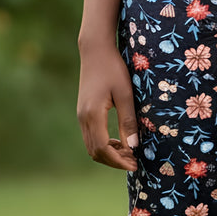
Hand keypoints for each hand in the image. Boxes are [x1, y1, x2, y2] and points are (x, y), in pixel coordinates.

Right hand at [76, 41, 139, 171]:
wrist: (95, 51)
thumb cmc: (113, 69)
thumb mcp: (125, 94)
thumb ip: (129, 120)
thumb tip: (134, 147)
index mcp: (92, 114)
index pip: (103, 148)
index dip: (119, 161)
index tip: (135, 165)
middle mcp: (83, 118)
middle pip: (95, 152)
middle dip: (114, 161)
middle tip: (135, 163)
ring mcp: (81, 115)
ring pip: (92, 146)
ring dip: (109, 154)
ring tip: (129, 154)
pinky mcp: (83, 112)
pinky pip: (91, 137)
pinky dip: (104, 145)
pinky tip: (120, 141)